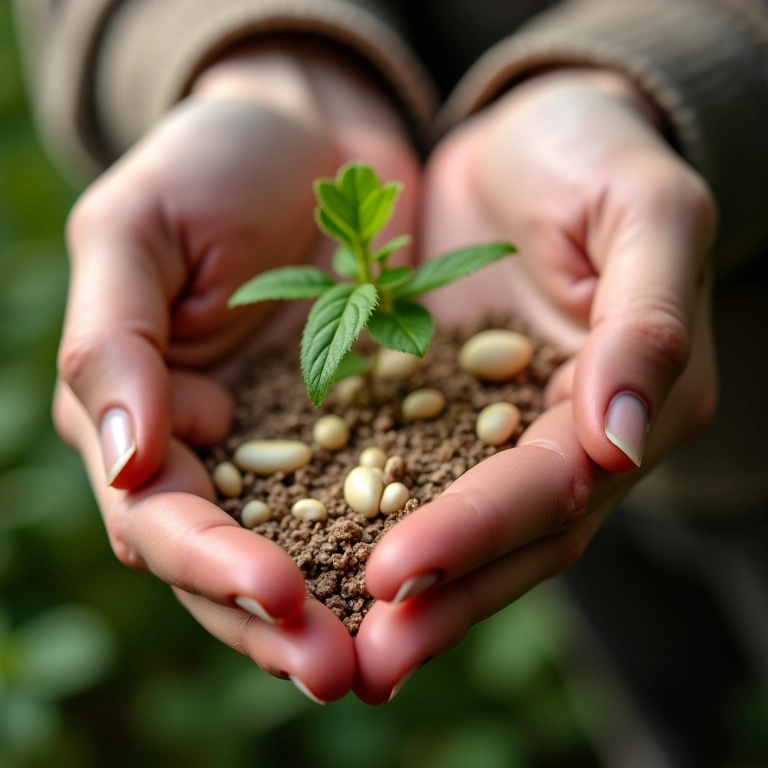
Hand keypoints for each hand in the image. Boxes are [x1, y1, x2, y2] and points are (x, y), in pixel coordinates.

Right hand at [53, 39, 419, 701]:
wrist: (308, 135)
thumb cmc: (208, 164)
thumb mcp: (135, 231)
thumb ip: (114, 345)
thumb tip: (123, 464)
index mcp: (143, 413)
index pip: (162, 516)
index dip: (210, 563)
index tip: (276, 594)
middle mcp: (215, 448)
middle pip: (232, 561)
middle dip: (276, 622)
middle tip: (334, 675)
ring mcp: (293, 442)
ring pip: (305, 549)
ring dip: (338, 608)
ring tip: (383, 663)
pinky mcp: (365, 423)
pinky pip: (379, 493)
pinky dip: (399, 538)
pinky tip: (436, 580)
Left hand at [353, 69, 716, 702]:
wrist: (533, 139)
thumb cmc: (595, 156)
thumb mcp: (641, 213)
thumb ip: (646, 321)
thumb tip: (625, 437)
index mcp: (633, 402)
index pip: (551, 489)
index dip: (476, 534)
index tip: (397, 573)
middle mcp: (572, 438)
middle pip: (510, 540)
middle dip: (440, 602)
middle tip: (363, 667)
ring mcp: (506, 431)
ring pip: (461, 531)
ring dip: (407, 595)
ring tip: (337, 651)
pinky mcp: (447, 410)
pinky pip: (409, 477)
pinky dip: (369, 525)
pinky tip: (314, 562)